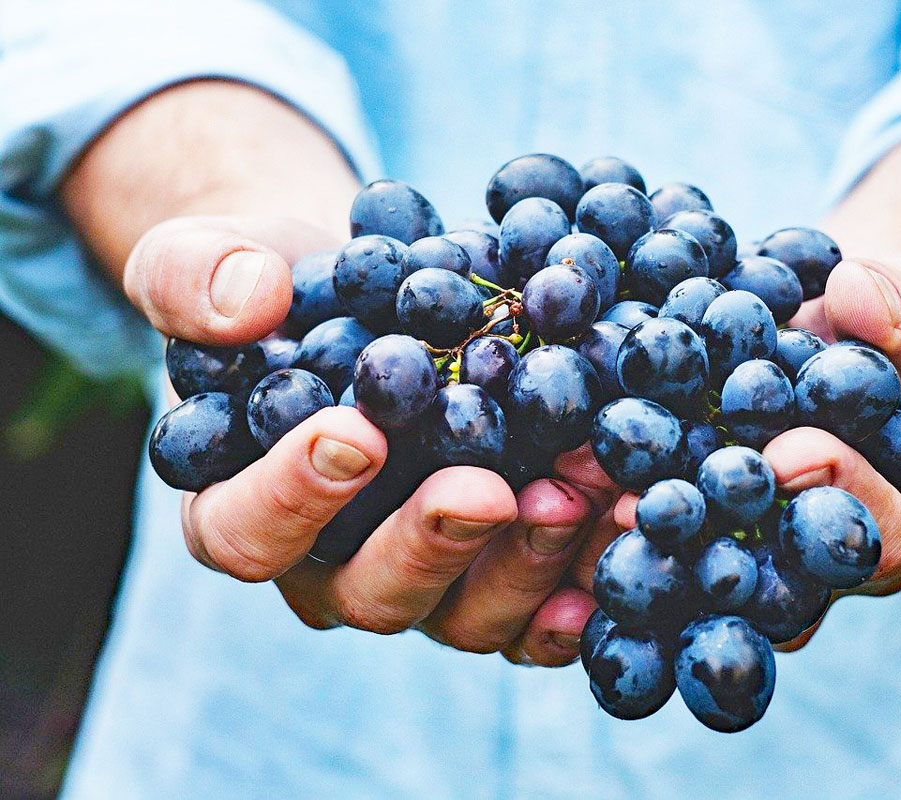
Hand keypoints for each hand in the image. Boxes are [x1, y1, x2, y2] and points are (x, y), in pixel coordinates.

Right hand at [126, 214, 599, 664]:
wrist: (373, 297)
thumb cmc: (279, 288)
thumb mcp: (210, 260)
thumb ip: (196, 276)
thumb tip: (247, 300)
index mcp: (243, 511)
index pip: (246, 533)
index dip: (292, 497)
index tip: (355, 433)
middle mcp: (333, 569)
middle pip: (372, 592)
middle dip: (433, 542)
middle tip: (486, 489)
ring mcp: (427, 581)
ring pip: (470, 612)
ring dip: (531, 560)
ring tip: (584, 490)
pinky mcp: (501, 574)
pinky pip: (544, 610)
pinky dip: (589, 582)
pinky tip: (631, 532)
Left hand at [590, 255, 900, 648]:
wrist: (816, 330)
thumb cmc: (882, 326)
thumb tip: (862, 302)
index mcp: (889, 524)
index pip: (881, 538)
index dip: (842, 497)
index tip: (792, 451)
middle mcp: (806, 565)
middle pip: (772, 584)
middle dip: (716, 542)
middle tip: (658, 505)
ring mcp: (735, 556)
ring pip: (693, 577)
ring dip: (638, 544)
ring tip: (588, 494)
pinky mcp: (673, 531)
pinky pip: (638, 540)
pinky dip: (596, 512)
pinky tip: (549, 480)